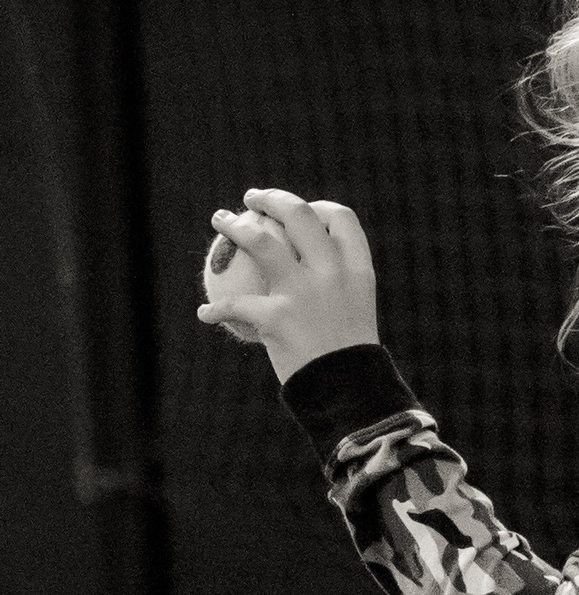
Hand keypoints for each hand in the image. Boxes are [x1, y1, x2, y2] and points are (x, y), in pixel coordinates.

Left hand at [196, 187, 379, 383]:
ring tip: (221, 220)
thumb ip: (335, 291)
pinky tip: (204, 314)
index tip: (303, 210)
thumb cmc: (350, 362)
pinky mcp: (277, 317)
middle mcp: (333, 273)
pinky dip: (215, 311)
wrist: (349, 395)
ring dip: (234, 226)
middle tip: (252, 200)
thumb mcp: (355, 318)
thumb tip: (306, 275)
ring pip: (260, 241)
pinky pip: (235, 306)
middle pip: (298, 215)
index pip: (341, 219)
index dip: (318, 207)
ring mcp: (304, 292)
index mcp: (357, 270)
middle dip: (271, 199)